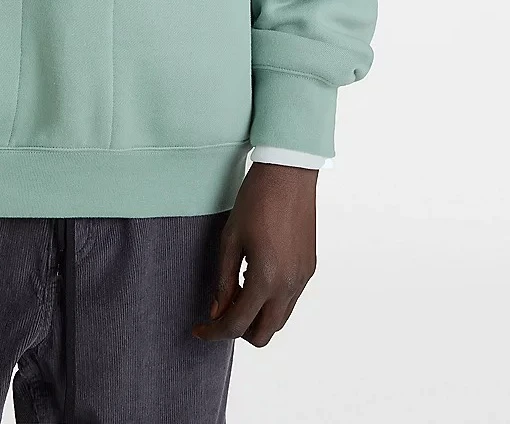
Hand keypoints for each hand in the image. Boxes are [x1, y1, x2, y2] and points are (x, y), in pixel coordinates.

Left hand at [191, 162, 317, 346]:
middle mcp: (289, 285)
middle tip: (218, 313)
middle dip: (238, 331)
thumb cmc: (256, 200)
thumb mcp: (230, 239)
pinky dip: (271, 303)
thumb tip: (217, 311)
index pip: (237, 324)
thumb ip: (223, 280)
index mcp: (266, 279)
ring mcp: (302, 279)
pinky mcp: (309, 269)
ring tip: (235, 294)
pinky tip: (254, 280)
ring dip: (256, 318)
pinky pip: (290, 301)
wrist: (288, 174)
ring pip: (279, 321)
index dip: (215, 332)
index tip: (200, 330)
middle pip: (263, 334)